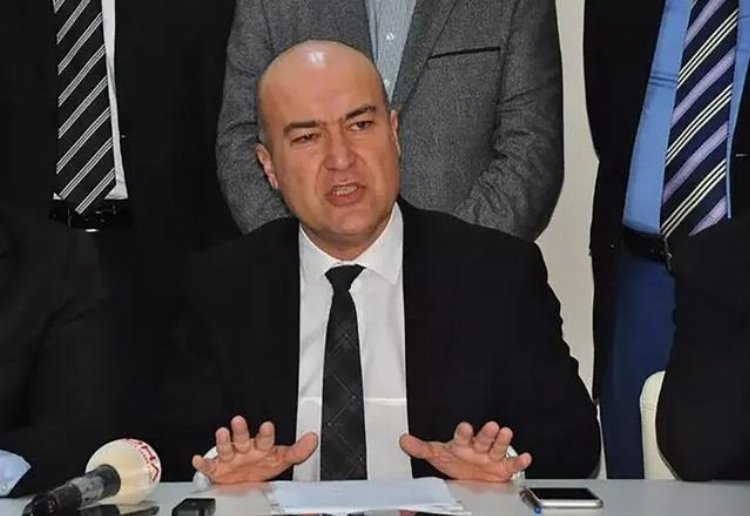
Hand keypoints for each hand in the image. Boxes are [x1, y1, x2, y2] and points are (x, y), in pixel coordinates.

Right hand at [192, 415, 317, 483]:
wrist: (243, 479)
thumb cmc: (262, 464)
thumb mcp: (282, 459)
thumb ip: (298, 451)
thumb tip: (313, 439)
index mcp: (261, 447)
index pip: (265, 439)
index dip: (266, 433)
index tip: (267, 426)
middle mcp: (245, 449)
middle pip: (243, 438)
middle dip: (241, 430)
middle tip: (239, 420)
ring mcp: (231, 458)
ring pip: (226, 448)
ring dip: (223, 441)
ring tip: (221, 432)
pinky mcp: (218, 469)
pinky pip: (209, 466)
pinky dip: (203, 463)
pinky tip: (198, 459)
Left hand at [399, 421, 530, 481]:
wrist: (472, 476)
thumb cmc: (456, 462)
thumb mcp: (438, 455)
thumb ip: (422, 448)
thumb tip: (404, 440)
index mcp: (463, 443)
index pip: (462, 435)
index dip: (464, 431)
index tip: (465, 427)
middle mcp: (478, 447)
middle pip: (483, 438)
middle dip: (487, 433)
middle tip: (491, 426)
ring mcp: (491, 456)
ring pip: (498, 447)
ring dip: (503, 440)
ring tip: (506, 433)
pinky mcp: (503, 468)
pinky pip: (512, 464)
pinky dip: (519, 461)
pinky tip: (525, 457)